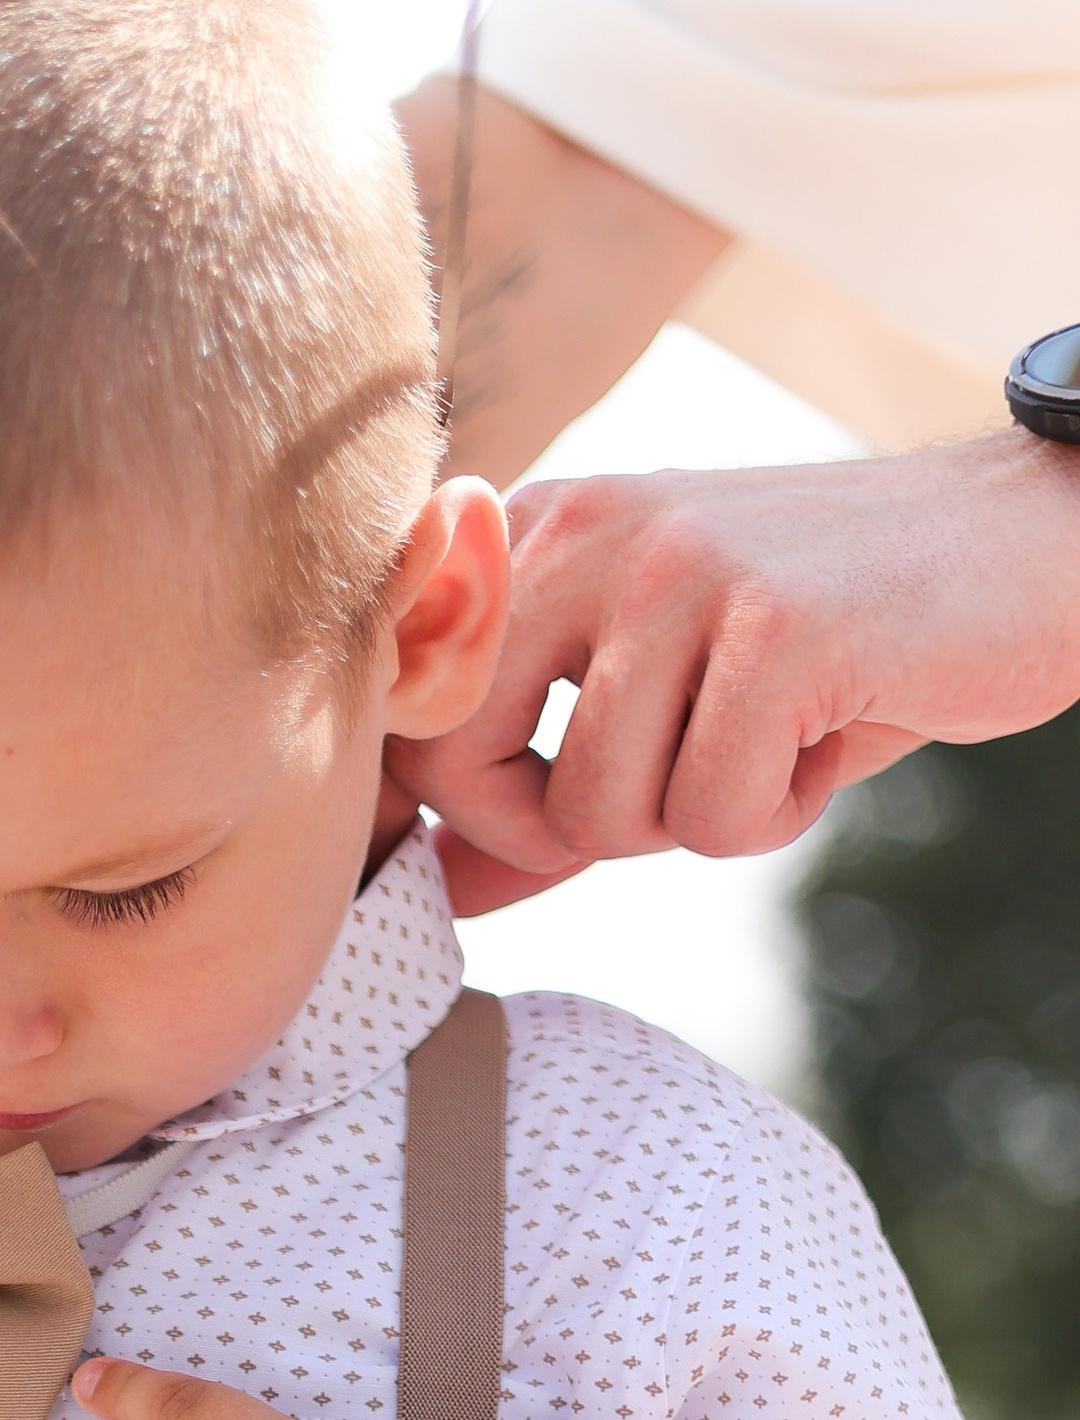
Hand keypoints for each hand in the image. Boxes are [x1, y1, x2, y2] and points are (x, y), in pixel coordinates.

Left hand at [395, 437, 1079, 911]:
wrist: (1026, 550)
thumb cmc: (828, 639)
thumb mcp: (664, 701)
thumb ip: (539, 785)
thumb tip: (442, 888)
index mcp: (545, 524)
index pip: (408, 703)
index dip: (460, 798)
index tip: (544, 813)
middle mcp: (592, 523)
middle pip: (463, 764)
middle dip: (554, 831)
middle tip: (661, 801)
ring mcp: (682, 566)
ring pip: (592, 810)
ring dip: (690, 822)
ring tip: (769, 741)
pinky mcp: (776, 625)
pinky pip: (709, 815)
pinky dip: (773, 816)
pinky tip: (826, 739)